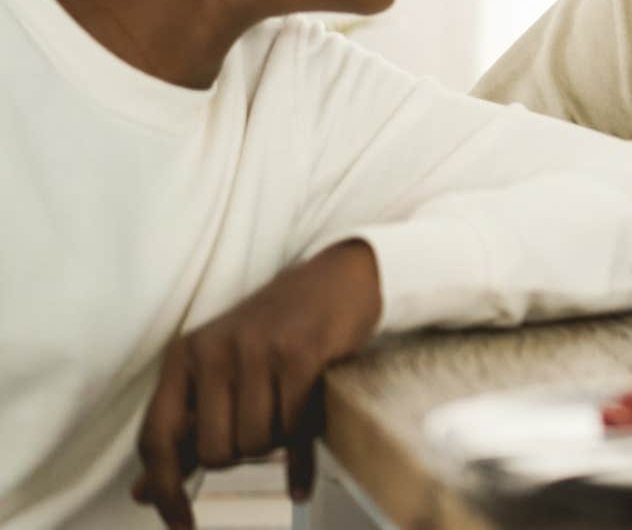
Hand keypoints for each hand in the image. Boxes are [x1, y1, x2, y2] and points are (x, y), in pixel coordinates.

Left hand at [132, 240, 382, 527]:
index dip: (163, 488)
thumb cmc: (277, 331)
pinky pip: (295, 428)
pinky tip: (301, 479)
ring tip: (289, 417)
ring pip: (257, 443)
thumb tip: (142, 493)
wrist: (337, 278)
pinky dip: (301, 460)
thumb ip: (186, 430)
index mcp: (185, 356)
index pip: (156, 437)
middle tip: (263, 428)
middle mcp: (214, 351)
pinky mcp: (301, 355)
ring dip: (276, 445)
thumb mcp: (223, 370)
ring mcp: (258, 351)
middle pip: (214, 450)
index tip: (181, 524)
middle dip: (242, 454)